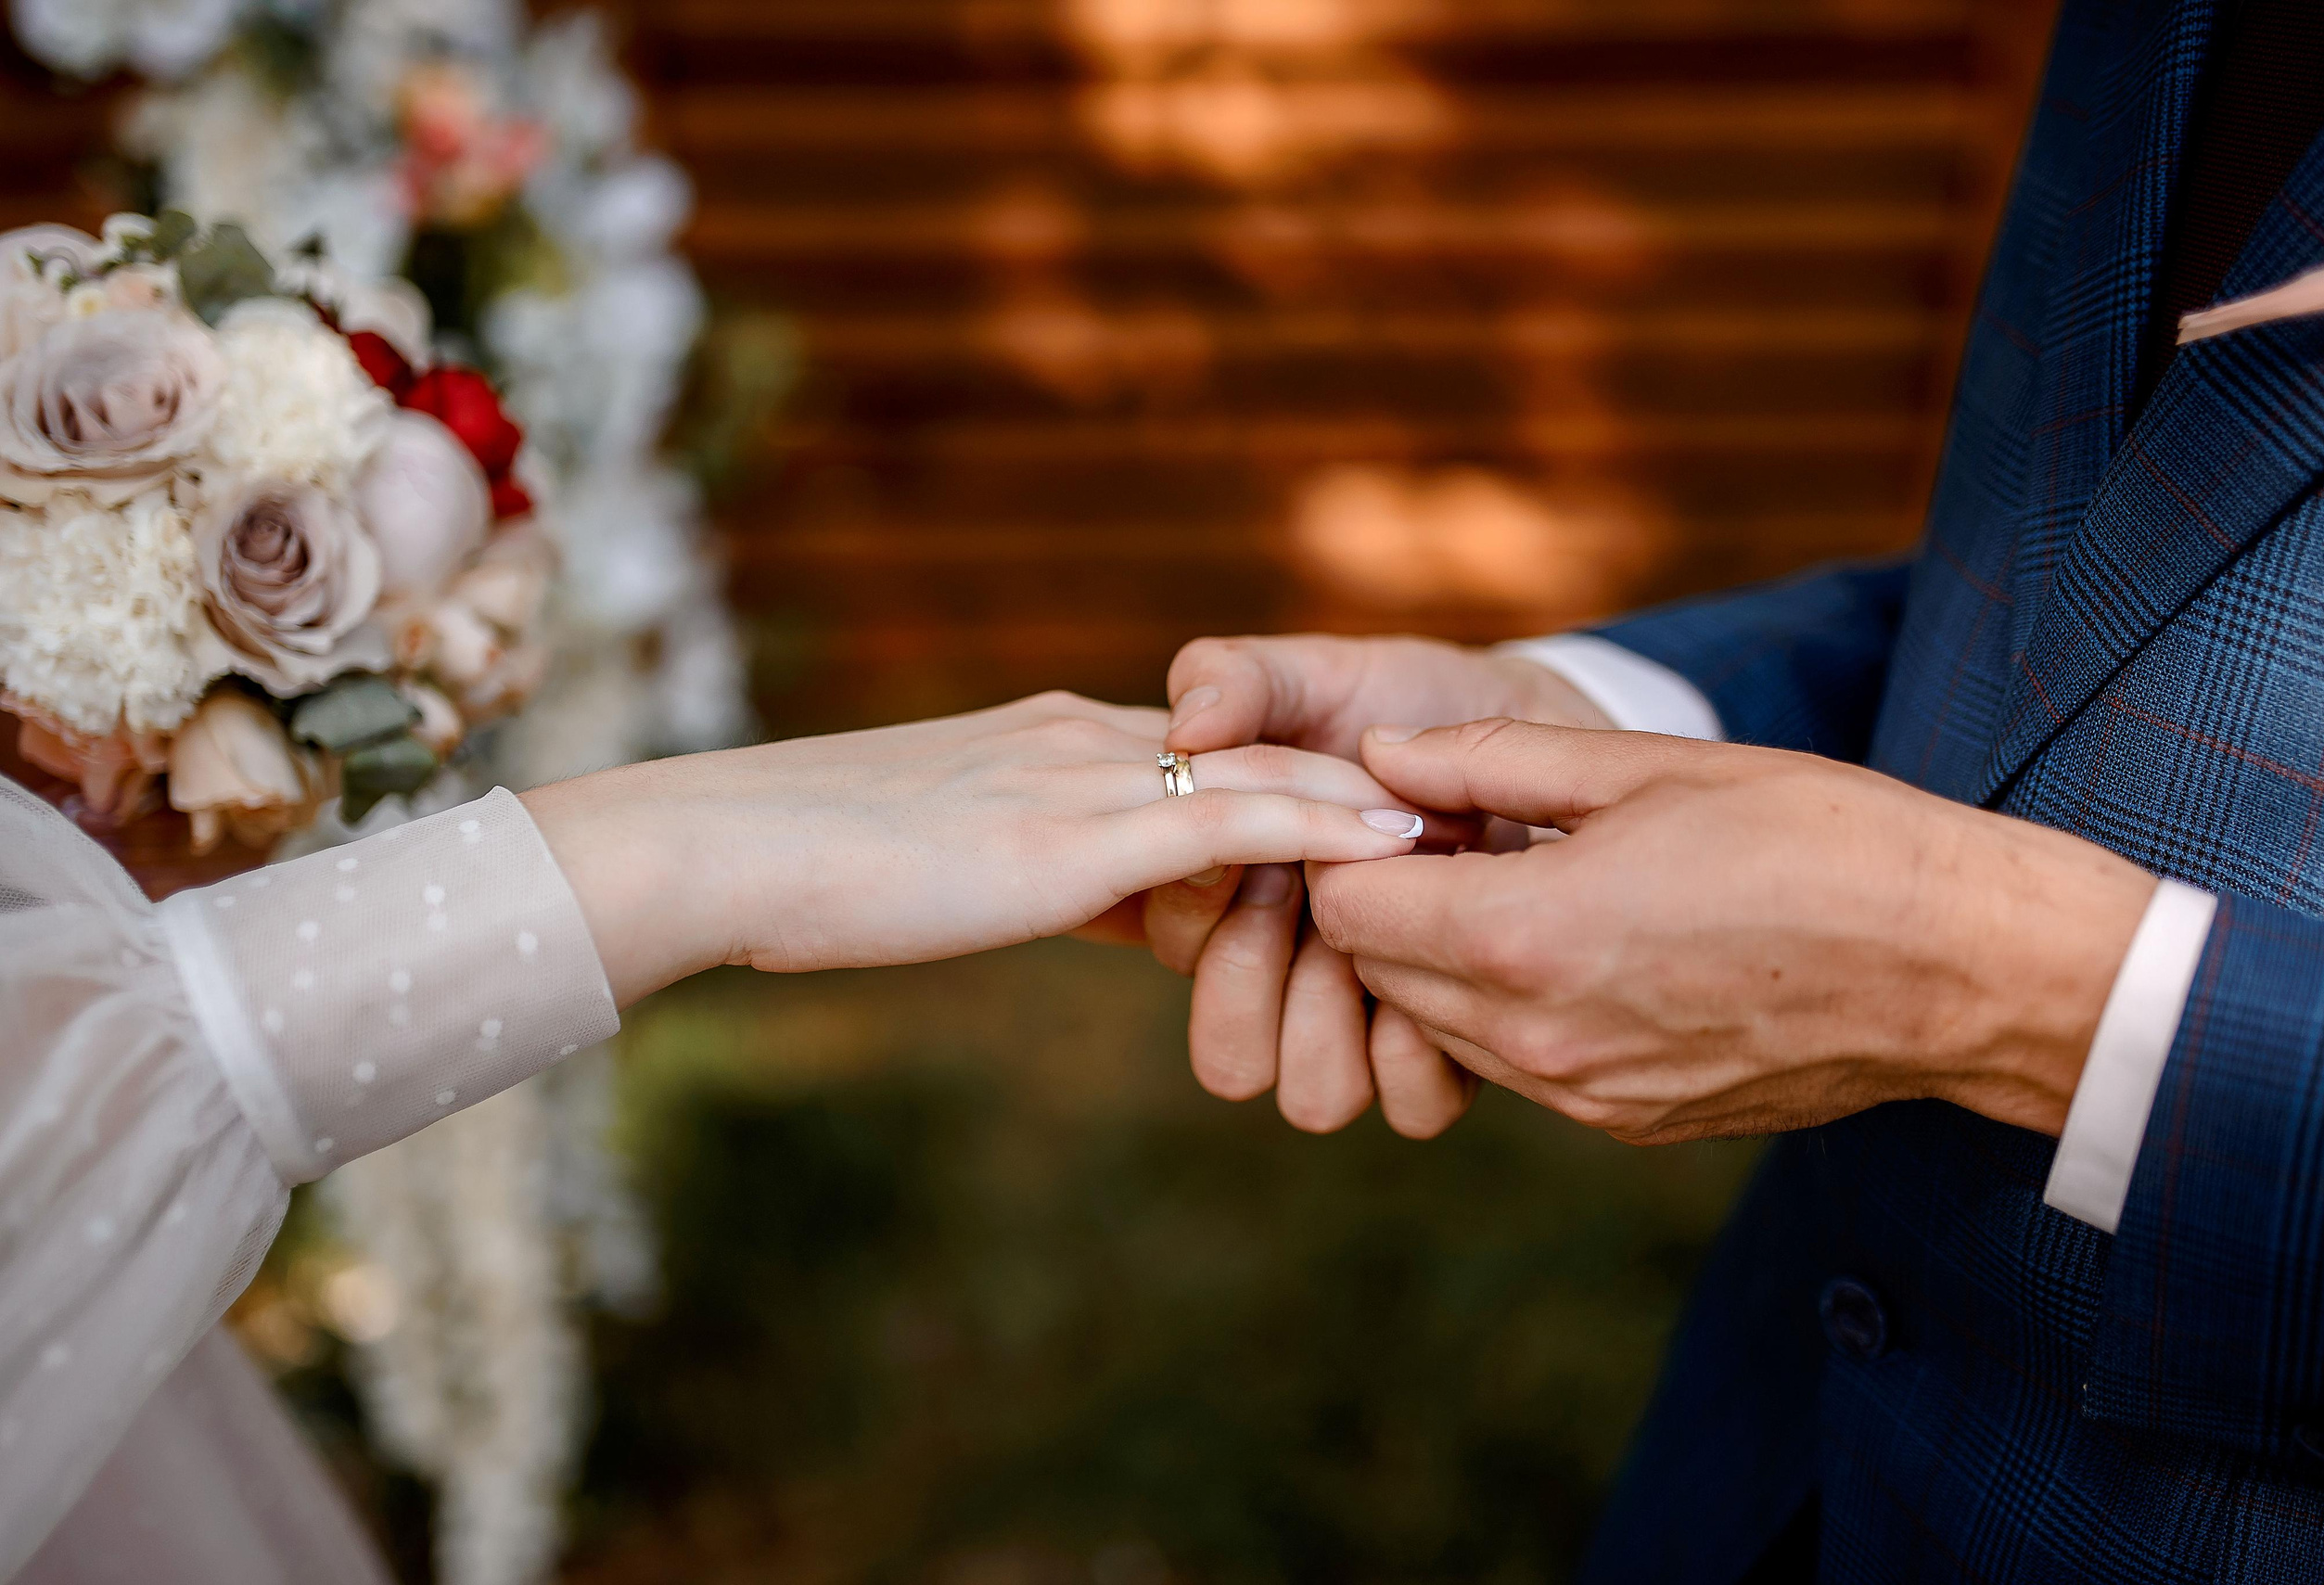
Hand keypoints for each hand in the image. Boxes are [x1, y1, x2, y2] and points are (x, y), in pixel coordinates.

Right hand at [521, 692, 1427, 1005]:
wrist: (726, 845)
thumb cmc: (806, 861)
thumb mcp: (939, 853)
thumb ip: (1020, 860)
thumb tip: (1066, 898)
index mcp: (1052, 738)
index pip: (1204, 751)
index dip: (1296, 776)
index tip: (1381, 801)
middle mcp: (1085, 737)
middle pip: (1257, 748)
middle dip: (1357, 777)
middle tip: (1460, 807)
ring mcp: (1085, 778)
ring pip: (1268, 774)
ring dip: (1369, 799)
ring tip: (1465, 820)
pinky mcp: (1076, 836)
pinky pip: (1232, 823)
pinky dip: (1322, 830)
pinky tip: (1394, 849)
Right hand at [1143, 635, 1607, 1137]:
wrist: (1531, 730)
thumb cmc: (1404, 702)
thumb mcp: (1314, 674)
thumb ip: (1235, 679)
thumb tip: (1188, 729)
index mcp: (1221, 904)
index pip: (1172, 952)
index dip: (1200, 905)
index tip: (1259, 840)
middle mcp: (1281, 982)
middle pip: (1230, 1055)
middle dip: (1268, 973)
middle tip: (1319, 879)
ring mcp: (1360, 1028)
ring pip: (1315, 1096)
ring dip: (1352, 1010)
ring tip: (1399, 915)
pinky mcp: (1443, 1055)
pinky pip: (1412, 1106)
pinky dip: (1430, 1040)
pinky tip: (1460, 954)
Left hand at [1308, 720, 2155, 1143]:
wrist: (1954, 967)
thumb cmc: (1814, 839)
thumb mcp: (1642, 767)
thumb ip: (1488, 761)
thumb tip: (1380, 752)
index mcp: (1522, 937)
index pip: (1346, 906)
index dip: (1358, 843)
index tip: (1413, 802)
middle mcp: (1533, 1037)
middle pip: (1376, 973)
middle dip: (1391, 900)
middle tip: (1463, 832)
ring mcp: (1579, 1095)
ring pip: (1438, 1027)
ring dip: (1446, 958)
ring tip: (1528, 883)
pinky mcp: (1624, 1123)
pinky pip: (1515, 1065)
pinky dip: (1511, 1007)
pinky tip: (1585, 944)